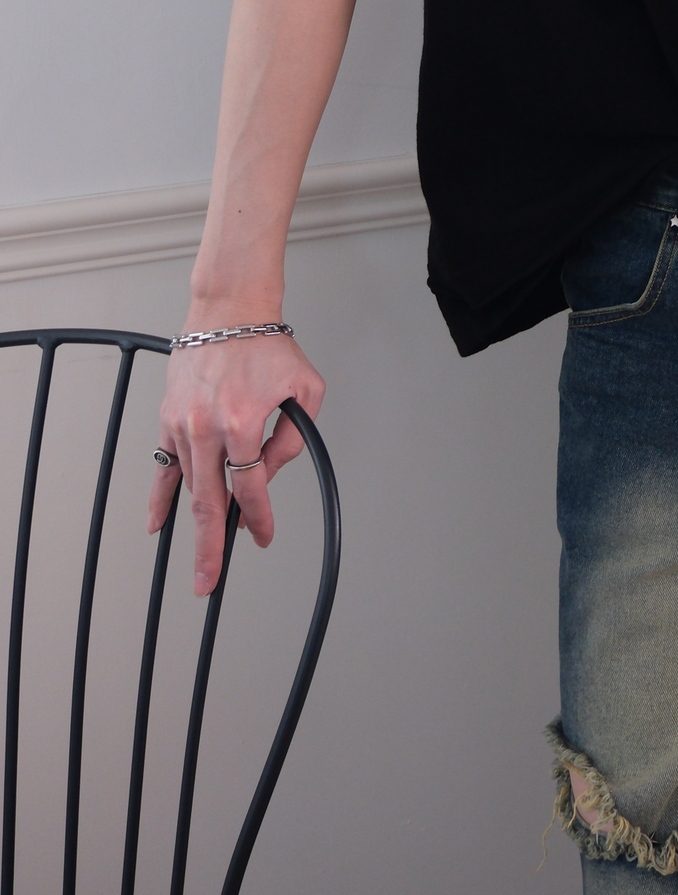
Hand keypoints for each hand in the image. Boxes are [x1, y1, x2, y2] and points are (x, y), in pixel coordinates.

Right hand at [150, 332, 325, 594]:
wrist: (228, 311)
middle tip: (208, 582)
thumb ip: (293, 438)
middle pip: (210, 501)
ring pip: (190, 486)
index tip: (263, 537)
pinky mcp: (168, 419)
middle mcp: (207, 427)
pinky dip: (159, 498)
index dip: (259, 518)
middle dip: (212, 546)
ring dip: (197, 523)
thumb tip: (269, 476)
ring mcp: (182, 425)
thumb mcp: (304, 389)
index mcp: (242, 421)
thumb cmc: (268, 347)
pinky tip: (156, 525)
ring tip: (203, 558)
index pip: (251, 486)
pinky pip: (163, 468)